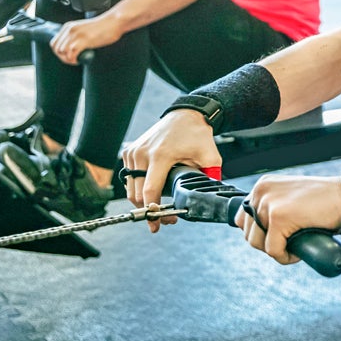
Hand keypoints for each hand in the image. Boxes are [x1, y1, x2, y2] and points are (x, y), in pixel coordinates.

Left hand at [50, 15, 120, 64]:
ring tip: (76, 60)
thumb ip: (76, 36)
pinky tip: (80, 60)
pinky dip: (74, 60)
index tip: (67, 56)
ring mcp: (76, 35)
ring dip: (68, 60)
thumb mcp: (84, 30)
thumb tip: (71, 49)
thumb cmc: (104, 27)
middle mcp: (69, 29)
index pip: (54, 42)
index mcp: (68, 26)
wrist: (114, 22)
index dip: (59, 53)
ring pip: (62, 52)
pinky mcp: (83, 40)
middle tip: (72, 60)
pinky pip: (71, 54)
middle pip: (56, 48)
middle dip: (63, 57)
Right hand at [120, 110, 221, 232]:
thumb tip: (210, 196)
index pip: (149, 190)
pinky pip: (129, 178)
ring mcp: (133, 152)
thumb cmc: (196, 134)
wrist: (184, 115)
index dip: (152, 211)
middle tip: (165, 218)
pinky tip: (152, 189)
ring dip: (142, 200)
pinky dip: (138, 187)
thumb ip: (211, 177)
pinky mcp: (129, 151)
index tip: (156, 225)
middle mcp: (143, 154)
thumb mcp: (210, 156)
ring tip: (159, 205)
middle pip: (137, 194)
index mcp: (161, 156)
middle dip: (149, 210)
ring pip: (130, 188)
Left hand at [234, 175, 340, 264]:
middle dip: (268, 244)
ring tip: (296, 245)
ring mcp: (268, 203)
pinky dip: (286, 257)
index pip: (242, 219)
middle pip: (249, 233)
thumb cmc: (325, 201)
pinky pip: (273, 250)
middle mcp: (261, 191)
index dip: (259, 234)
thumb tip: (256, 233)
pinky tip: (299, 251)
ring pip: (258, 244)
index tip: (277, 237)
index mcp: (263, 185)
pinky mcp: (278, 217)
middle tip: (290, 241)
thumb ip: (273, 207)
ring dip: (277, 251)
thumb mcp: (291, 198)